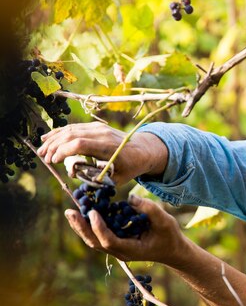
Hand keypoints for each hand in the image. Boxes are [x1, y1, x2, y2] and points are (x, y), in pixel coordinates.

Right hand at [37, 122, 166, 184]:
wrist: (145, 149)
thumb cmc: (132, 166)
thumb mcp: (118, 179)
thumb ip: (97, 179)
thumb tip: (74, 175)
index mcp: (109, 147)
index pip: (80, 144)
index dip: (63, 152)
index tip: (54, 162)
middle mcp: (103, 134)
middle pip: (72, 135)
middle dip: (54, 146)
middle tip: (44, 158)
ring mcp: (99, 128)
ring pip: (71, 129)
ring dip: (54, 139)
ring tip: (42, 151)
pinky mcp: (96, 126)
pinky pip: (75, 127)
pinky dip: (60, 132)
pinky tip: (48, 138)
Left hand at [65, 195, 188, 265]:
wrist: (172, 250)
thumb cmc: (169, 236)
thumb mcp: (165, 221)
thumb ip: (149, 208)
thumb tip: (130, 197)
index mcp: (131, 250)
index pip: (109, 241)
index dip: (99, 228)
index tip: (93, 213)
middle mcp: (120, 252)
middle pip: (95, 242)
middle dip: (82, 228)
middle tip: (70, 212)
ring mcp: (117, 248)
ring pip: (94, 239)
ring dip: (82, 226)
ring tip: (71, 212)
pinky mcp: (117, 242)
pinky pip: (99, 235)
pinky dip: (90, 225)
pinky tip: (85, 212)